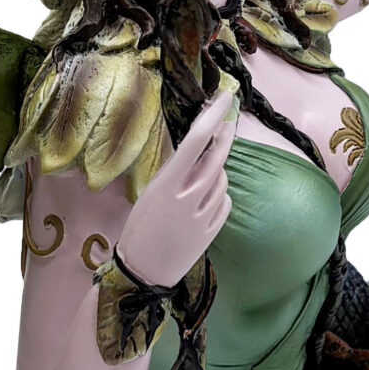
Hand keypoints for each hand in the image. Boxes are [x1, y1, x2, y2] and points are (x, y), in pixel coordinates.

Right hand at [116, 83, 240, 285]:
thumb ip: (175, 172)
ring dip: (216, 172)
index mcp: (167, 185)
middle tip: (228, 122)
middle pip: (217, 157)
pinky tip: (204, 200)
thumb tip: (199, 148)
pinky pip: (224, 201)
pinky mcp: (213, 231)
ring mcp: (203, 216)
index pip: (196, 141)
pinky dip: (218, 195)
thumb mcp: (150, 193)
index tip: (226, 97)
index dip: (213, 116)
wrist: (144, 272)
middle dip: (225, 137)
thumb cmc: (140, 228)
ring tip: (198, 180)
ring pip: (222, 180)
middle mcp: (188, 198)